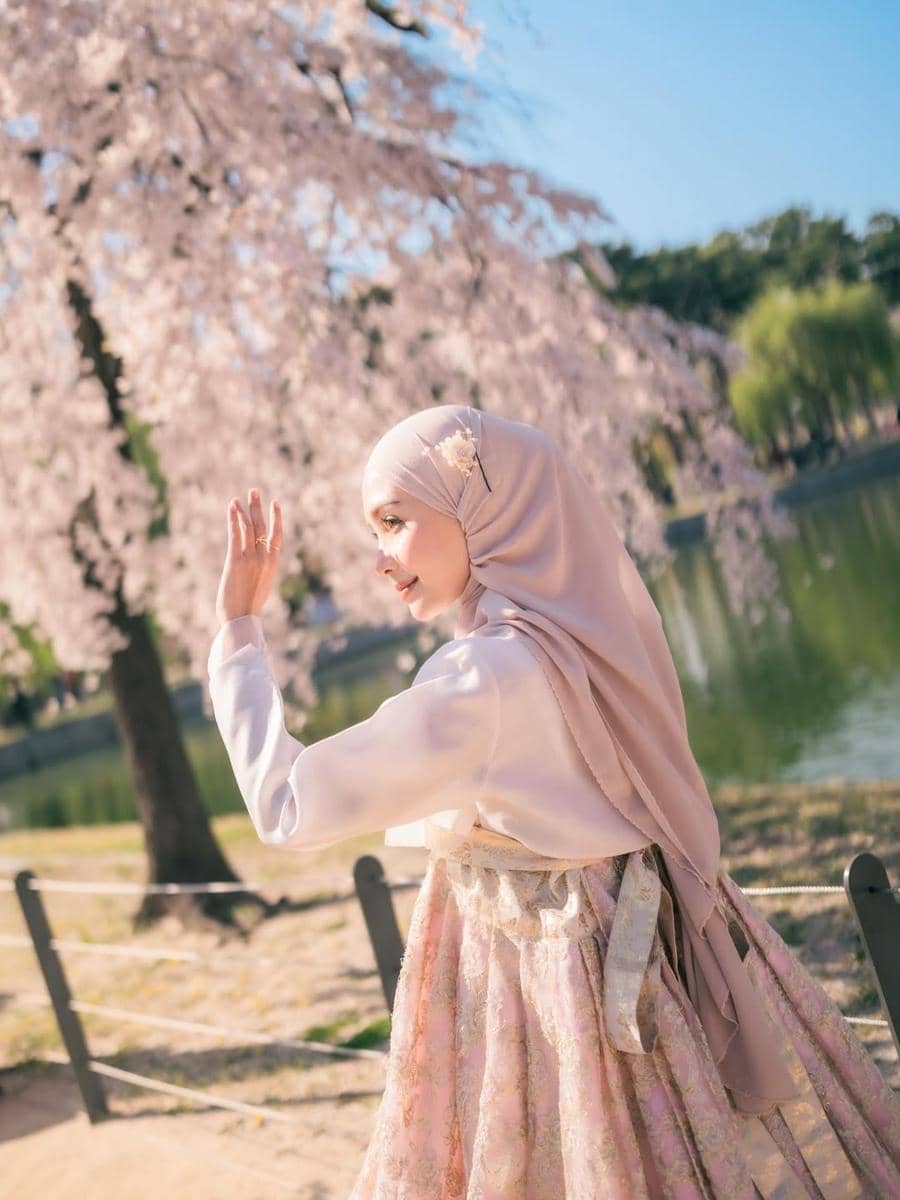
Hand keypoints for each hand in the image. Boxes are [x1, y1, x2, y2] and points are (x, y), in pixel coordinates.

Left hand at [215, 488, 283, 624]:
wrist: (241, 619)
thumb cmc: (247, 608)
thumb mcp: (258, 587)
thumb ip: (258, 573)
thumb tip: (254, 569)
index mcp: (273, 564)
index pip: (277, 535)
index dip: (277, 518)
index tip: (276, 503)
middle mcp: (264, 558)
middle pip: (262, 527)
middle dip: (258, 507)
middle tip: (255, 491)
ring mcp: (251, 559)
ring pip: (249, 528)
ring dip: (245, 509)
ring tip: (241, 496)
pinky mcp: (235, 561)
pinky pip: (236, 534)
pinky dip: (234, 519)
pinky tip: (232, 507)